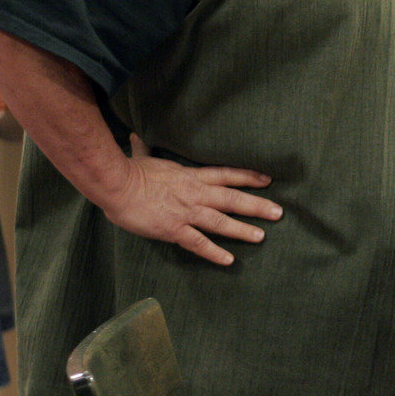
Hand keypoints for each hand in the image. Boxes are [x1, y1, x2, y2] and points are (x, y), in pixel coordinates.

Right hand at [98, 135, 282, 265]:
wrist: (115, 184)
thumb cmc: (127, 171)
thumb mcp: (141, 157)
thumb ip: (143, 148)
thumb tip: (135, 135)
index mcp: (190, 176)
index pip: (226, 174)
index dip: (248, 176)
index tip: (268, 179)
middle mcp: (195, 193)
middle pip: (232, 198)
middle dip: (257, 205)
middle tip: (279, 213)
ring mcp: (186, 212)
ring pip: (221, 221)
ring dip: (242, 229)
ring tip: (261, 236)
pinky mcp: (173, 229)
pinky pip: (198, 243)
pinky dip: (214, 252)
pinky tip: (229, 260)